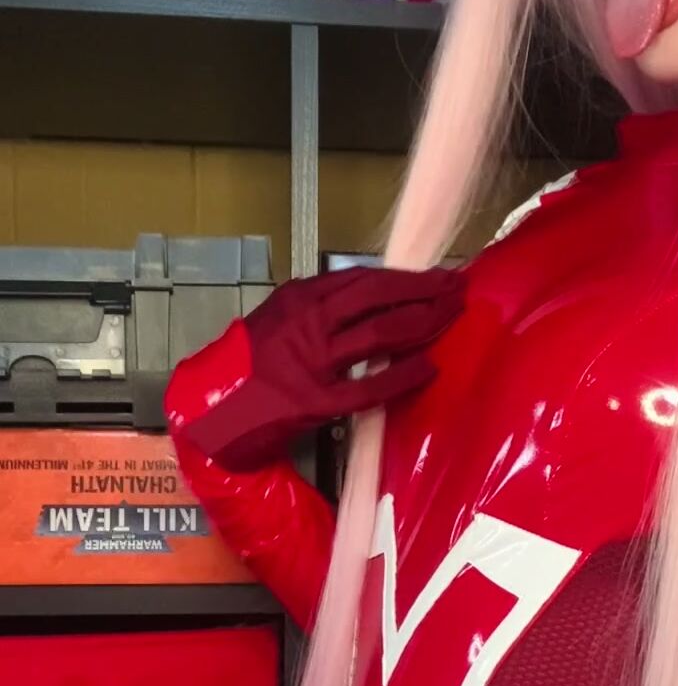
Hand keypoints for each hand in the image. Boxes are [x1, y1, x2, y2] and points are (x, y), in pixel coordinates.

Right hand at [169, 262, 467, 470]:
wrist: (211, 410)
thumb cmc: (247, 365)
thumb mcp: (278, 320)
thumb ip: (319, 308)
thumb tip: (371, 298)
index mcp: (299, 298)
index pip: (363, 279)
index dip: (405, 277)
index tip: (436, 275)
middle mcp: (307, 323)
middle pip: (378, 298)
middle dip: (423, 291)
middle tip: (457, 289)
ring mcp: (312, 363)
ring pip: (379, 335)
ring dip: (422, 324)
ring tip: (451, 318)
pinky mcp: (315, 402)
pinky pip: (369, 387)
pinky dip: (402, 376)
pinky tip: (428, 368)